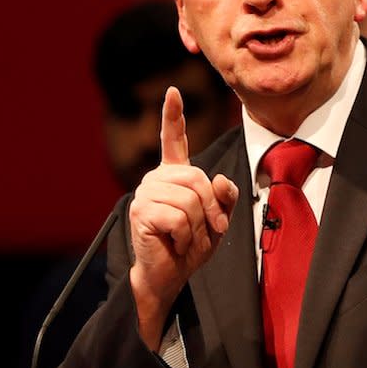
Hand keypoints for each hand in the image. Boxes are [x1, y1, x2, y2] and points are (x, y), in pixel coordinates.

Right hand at [127, 86, 236, 348]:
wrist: (168, 276)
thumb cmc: (191, 246)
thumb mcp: (217, 220)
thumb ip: (225, 198)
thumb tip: (221, 180)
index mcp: (173, 175)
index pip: (173, 139)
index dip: (172, 115)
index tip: (172, 91)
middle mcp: (156, 179)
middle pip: (198, 179)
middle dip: (211, 209)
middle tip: (209, 230)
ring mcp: (146, 194)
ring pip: (190, 200)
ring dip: (198, 227)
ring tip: (186, 239)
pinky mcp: (141, 212)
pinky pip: (179, 218)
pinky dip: (185, 237)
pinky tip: (174, 244)